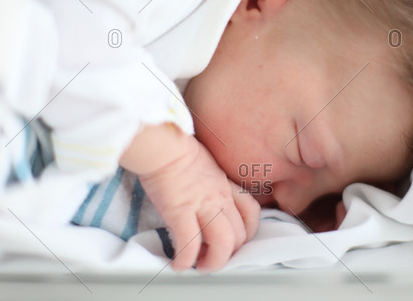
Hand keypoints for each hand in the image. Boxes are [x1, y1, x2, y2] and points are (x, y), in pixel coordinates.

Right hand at [134, 132, 259, 271]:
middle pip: (240, 234)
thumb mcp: (204, 164)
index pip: (251, 212)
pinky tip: (178, 265)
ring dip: (214, 262)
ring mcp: (202, 205)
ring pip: (223, 243)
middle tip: (213, 256)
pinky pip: (190, 244)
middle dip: (230, 253)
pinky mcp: (180, 212)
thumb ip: (209, 181)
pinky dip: (186, 260)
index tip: (234, 240)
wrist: (161, 145)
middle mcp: (219, 198)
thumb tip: (201, 194)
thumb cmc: (176, 149)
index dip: (247, 231)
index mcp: (225, 186)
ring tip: (201, 266)